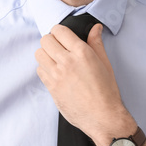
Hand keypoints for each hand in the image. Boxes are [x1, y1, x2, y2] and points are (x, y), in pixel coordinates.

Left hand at [35, 23, 131, 145]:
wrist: (102, 117)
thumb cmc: (106, 92)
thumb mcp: (105, 63)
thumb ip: (96, 43)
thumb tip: (95, 28)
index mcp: (81, 53)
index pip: (59, 31)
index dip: (60, 31)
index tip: (63, 37)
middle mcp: (67, 62)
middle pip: (45, 40)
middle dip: (51, 41)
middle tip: (59, 48)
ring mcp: (57, 76)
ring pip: (39, 54)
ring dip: (45, 54)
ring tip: (55, 60)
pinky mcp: (51, 88)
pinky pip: (39, 70)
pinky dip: (44, 69)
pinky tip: (55, 73)